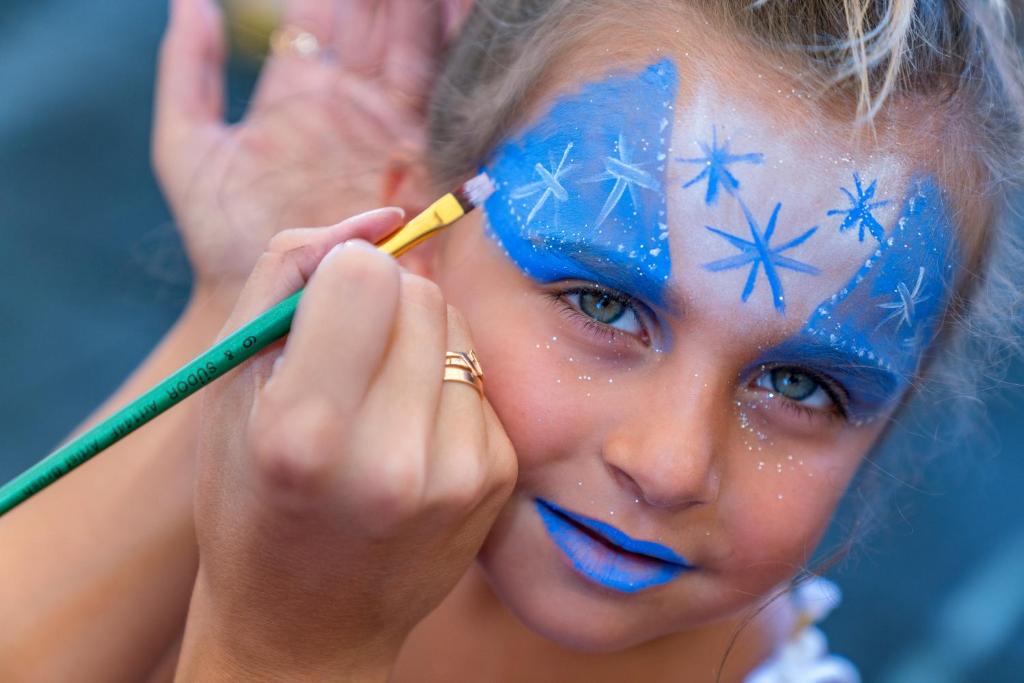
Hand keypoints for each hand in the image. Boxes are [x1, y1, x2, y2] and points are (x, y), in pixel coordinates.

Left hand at [153, 0, 467, 301]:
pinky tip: (465, 13)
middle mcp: (351, 101)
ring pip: (417, 46)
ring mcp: (390, 126)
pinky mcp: (423, 157)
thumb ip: (188, 73)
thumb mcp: (188, 149)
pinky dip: (458, 51)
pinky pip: (446, 96)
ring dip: (424, 12)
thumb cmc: (223, 238)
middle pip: (378, 21)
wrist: (275, 305)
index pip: (325, 13)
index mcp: (301, 89)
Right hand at [175, 209, 516, 679]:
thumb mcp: (234, 382)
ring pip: (457, 325)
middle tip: (346, 359)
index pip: (366, 273)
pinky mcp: (496, 476)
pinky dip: (444, 381)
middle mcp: (393, 460)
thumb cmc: (251, 494)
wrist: (308, 623)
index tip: (320, 312)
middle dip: (380, 302)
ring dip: (416, 337)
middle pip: (419, 292)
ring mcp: (458, 473)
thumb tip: (385, 216)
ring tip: (376, 397)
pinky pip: (480, 372)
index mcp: (306, 436)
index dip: (338, 276)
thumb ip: (291, 271)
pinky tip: (411, 430)